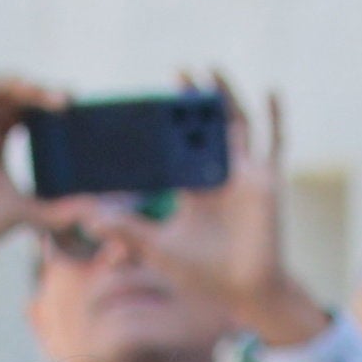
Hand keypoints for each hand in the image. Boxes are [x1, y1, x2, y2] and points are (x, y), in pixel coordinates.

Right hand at [0, 73, 60, 303]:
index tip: (72, 103)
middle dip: (35, 89)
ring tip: (35, 92)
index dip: (45, 98)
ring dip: (8, 84)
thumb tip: (93, 211)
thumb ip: (58, 211)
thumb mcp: (26, 213)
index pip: (23, 105)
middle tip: (63, 100)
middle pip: (7, 91)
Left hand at [136, 80, 319, 346]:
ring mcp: (244, 174)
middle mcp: (219, 175)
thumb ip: (124, 229)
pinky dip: (275, 116)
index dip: (166, 127)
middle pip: (204, 128)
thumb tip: (86, 218)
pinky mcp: (266, 179)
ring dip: (224, 97)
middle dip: (192, 101)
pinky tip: (271, 90)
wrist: (242, 291)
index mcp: (193, 187)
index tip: (151, 102)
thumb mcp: (156, 246)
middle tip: (177, 72)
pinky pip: (274, 142)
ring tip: (209, 70)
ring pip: (236, 124)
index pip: (177, 148)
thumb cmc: (203, 273)